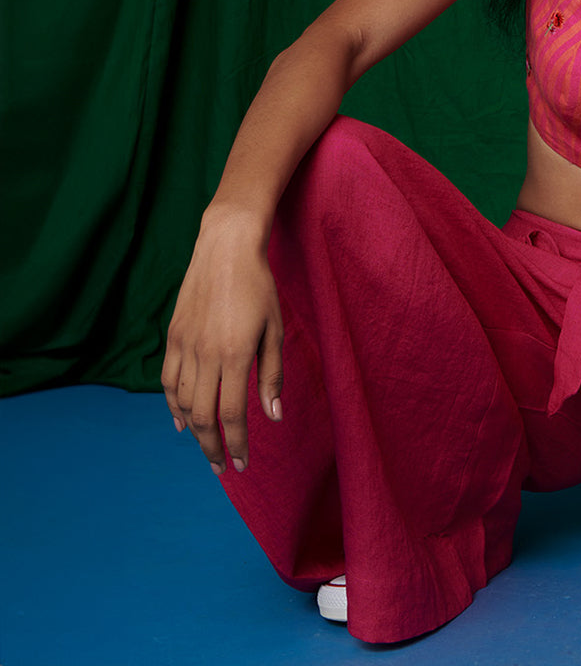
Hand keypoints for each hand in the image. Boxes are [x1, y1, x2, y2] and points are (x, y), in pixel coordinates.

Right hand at [161, 208, 283, 474]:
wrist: (225, 249)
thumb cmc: (259, 287)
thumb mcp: (275, 328)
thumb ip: (271, 375)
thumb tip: (272, 417)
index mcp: (234, 354)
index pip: (232, 415)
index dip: (236, 444)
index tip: (242, 464)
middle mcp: (204, 355)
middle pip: (204, 416)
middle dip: (212, 447)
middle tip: (221, 468)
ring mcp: (184, 346)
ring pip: (183, 403)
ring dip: (194, 430)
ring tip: (207, 447)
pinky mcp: (172, 337)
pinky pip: (168, 381)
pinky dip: (173, 406)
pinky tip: (183, 421)